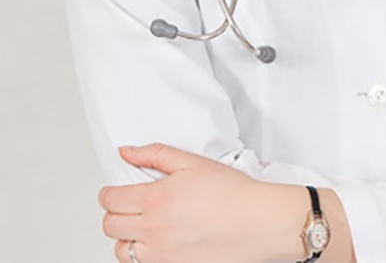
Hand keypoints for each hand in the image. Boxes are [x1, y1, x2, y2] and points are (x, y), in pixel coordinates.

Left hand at [99, 143, 282, 262]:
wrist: (258, 221)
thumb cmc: (232, 192)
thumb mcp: (192, 162)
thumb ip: (155, 154)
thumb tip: (127, 152)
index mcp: (156, 200)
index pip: (111, 200)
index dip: (108, 193)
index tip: (114, 190)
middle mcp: (154, 230)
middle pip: (110, 226)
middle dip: (113, 213)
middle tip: (127, 204)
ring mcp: (162, 255)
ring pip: (121, 251)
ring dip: (125, 237)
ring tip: (142, 224)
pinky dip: (142, 254)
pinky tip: (157, 240)